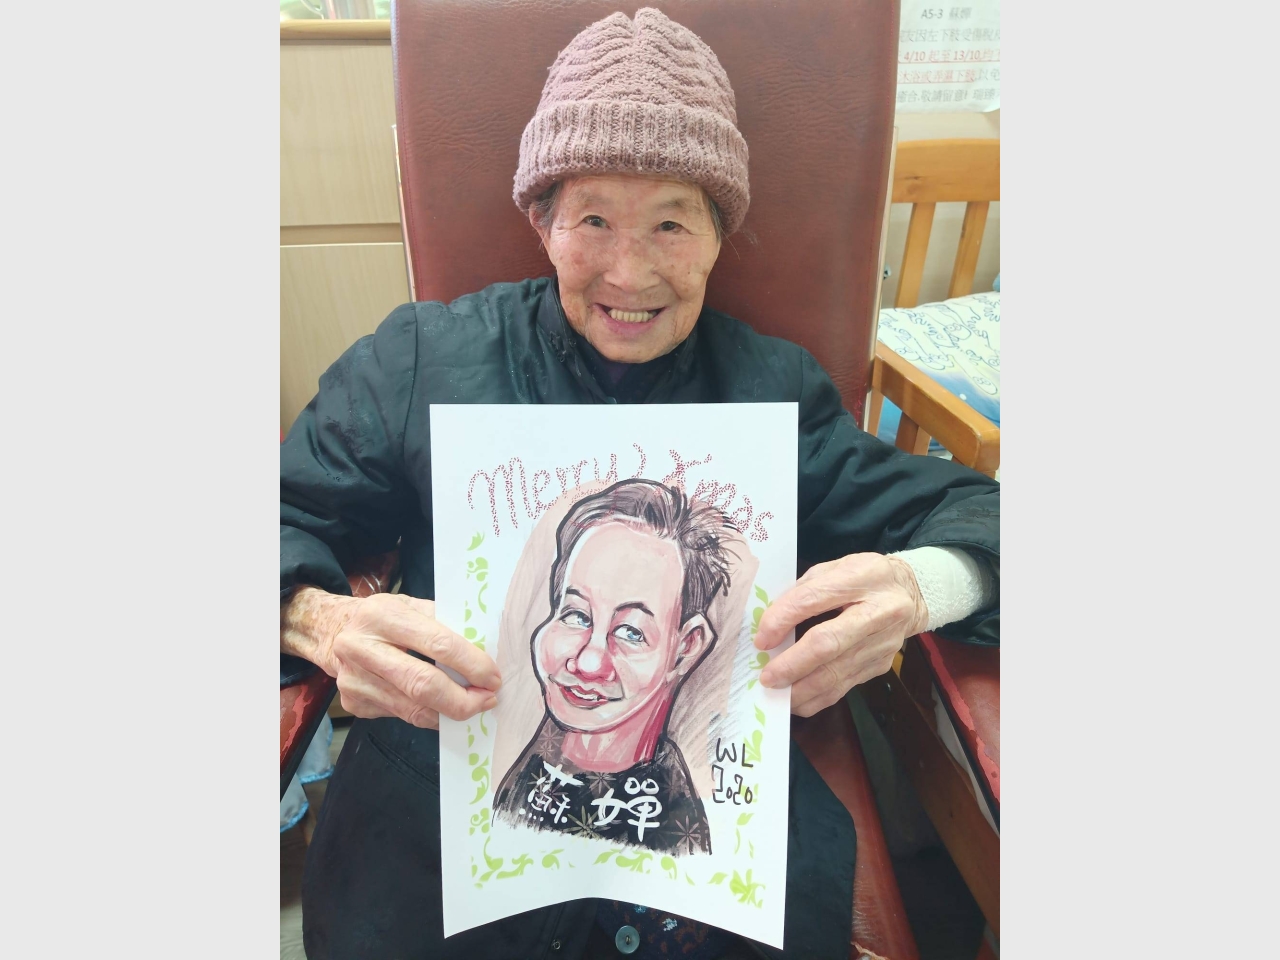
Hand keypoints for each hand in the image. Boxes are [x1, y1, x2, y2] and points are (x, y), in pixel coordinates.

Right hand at [282, 587, 500, 728]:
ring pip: (413, 709)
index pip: (437, 643)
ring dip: (449, 713)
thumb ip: (444, 624)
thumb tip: (485, 650)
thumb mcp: (410, 606)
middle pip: (423, 685)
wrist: (332, 631)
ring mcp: (354, 680)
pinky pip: (402, 716)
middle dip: (463, 700)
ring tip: (473, 706)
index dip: (471, 664)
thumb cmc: (383, 617)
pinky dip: (429, 716)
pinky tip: (442, 709)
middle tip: (488, 700)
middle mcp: (361, 648)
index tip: (493, 677)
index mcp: (381, 615)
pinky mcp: (354, 704)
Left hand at [753, 553, 927, 716]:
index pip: (815, 599)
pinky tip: (796, 700)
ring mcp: (883, 643)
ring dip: (801, 689)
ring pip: (836, 673)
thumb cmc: (864, 576)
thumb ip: (804, 590)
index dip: (784, 619)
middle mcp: (879, 612)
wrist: (913, 592)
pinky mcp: (881, 665)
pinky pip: (844, 686)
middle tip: (766, 677)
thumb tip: (769, 624)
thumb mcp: (835, 568)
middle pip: (828, 644)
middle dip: (792, 664)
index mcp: (864, 577)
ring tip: (775, 694)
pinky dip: (816, 698)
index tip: (761, 638)